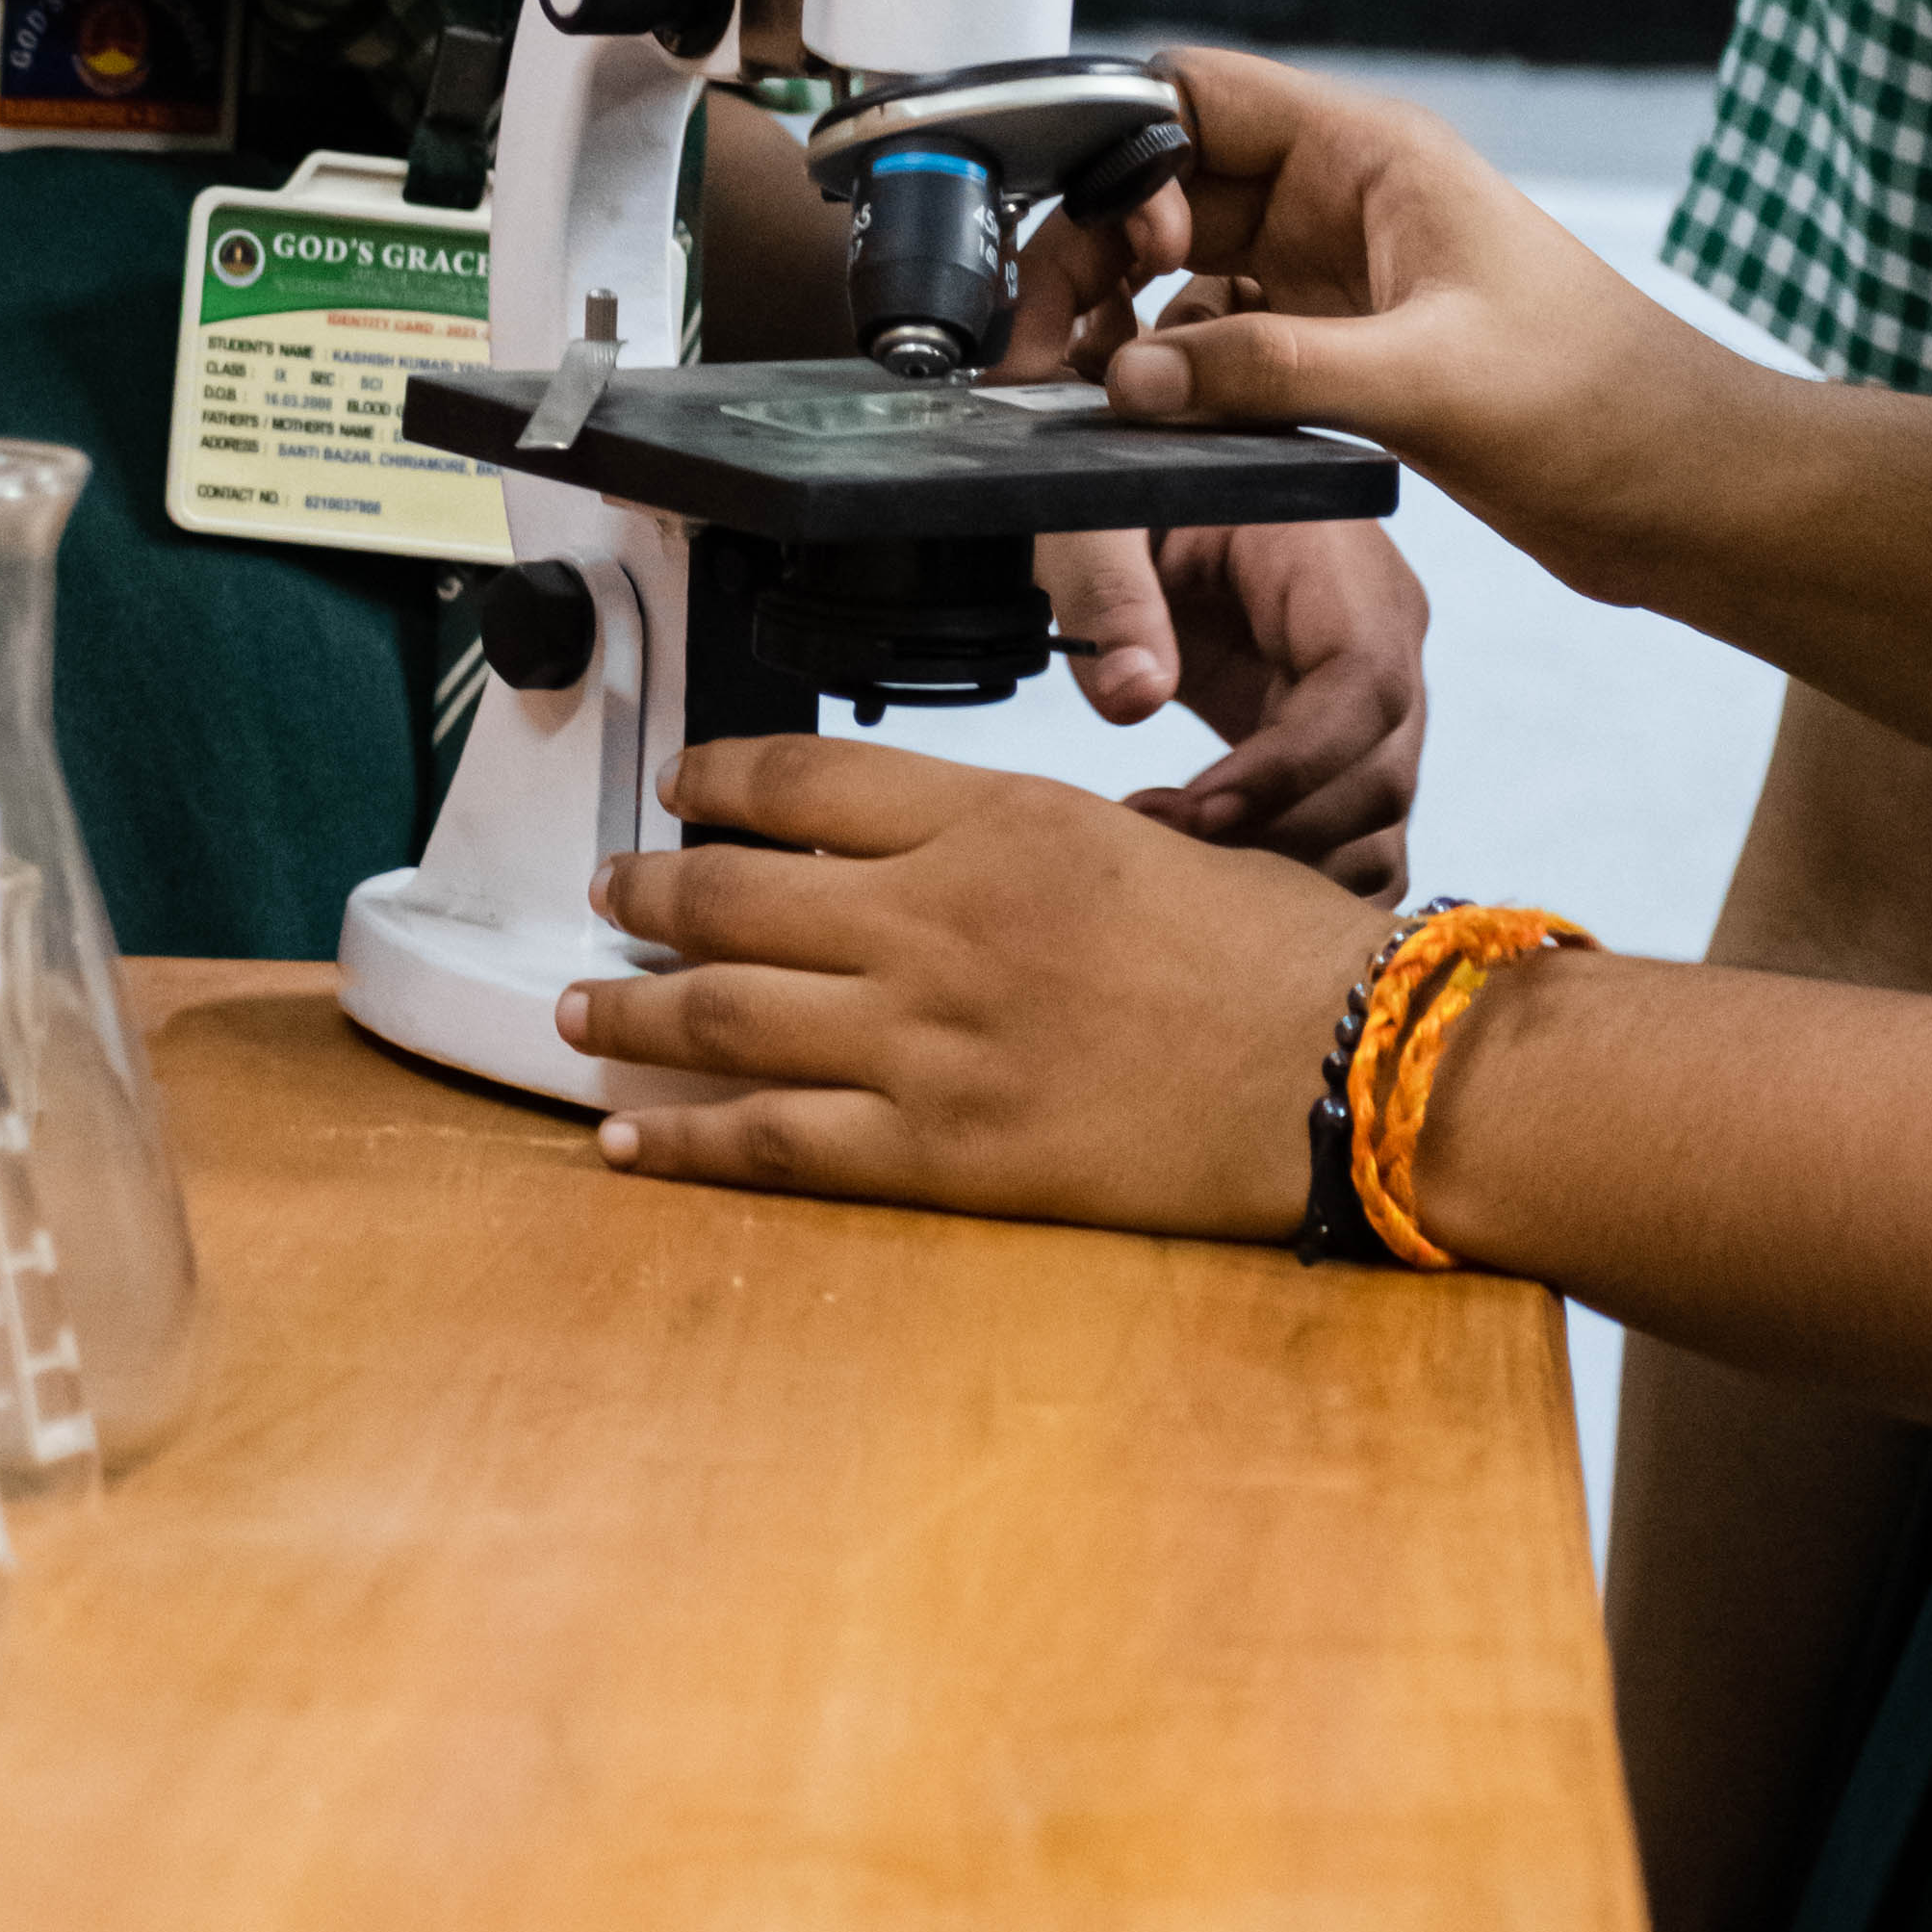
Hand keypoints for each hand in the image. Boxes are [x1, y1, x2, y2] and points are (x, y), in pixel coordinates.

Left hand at [557, 734, 1371, 1227]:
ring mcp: (930, 1042)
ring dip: (632, 1008)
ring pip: (723, 1016)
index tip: (680, 786)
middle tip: (607, 888)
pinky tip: (627, 1138)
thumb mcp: (1143, 841)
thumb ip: (1023, 849)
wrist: (1348, 1065)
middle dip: (647, 890)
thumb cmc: (1279, 954)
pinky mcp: (943, 1152)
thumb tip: (937, 863)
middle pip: (734, 894)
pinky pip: (772, 1144)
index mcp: (998, 823)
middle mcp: (940, 922)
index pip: (804, 778)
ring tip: (583, 1003)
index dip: (717, 779)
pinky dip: (683, 1142)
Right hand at [1006, 49, 1738, 597]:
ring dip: (1126, 323)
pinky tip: (1145, 427)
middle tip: (1048, 341)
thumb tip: (1133, 382)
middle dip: (1097, 252)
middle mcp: (1344, 204)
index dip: (1119, 145)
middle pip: (1170, 189)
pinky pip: (1224, 348)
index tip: (1080, 233)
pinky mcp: (1346, 356)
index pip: (1200, 94)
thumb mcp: (1429, 379)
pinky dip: (1175, 380)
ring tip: (1077, 392)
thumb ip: (1271, 373)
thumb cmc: (1603, 406)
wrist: (1687, 491)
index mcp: (1372, 157)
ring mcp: (1340, 281)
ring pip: (1186, 274)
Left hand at [1034, 515, 1426, 894]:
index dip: (1294, 765)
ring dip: (1283, 860)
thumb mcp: (1092, 519)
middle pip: (1382, 766)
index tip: (1199, 810)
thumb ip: (1109, 594)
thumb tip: (1135, 699)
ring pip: (1379, 813)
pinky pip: (1361, 829)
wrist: (1143, 493)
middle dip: (1277, 828)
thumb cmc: (1122, 490)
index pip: (1364, 680)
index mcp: (1333, 554)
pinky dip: (1302, 871)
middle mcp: (1380, 624)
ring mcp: (1372, 688)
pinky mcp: (1343, 738)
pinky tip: (1216, 870)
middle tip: (1157, 836)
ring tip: (1168, 847)